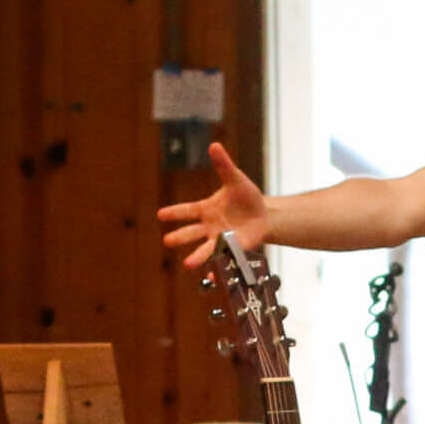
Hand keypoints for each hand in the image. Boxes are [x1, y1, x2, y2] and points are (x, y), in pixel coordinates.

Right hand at [158, 141, 267, 266]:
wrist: (264, 215)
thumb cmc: (246, 197)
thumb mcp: (236, 179)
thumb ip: (224, 165)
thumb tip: (214, 145)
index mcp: (206, 209)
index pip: (187, 211)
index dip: (175, 213)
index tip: (161, 215)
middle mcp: (209, 226)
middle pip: (191, 233)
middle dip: (180, 237)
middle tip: (167, 241)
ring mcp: (220, 240)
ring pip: (205, 249)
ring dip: (197, 257)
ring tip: (187, 264)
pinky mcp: (233, 250)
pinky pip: (224, 260)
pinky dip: (218, 269)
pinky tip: (213, 277)